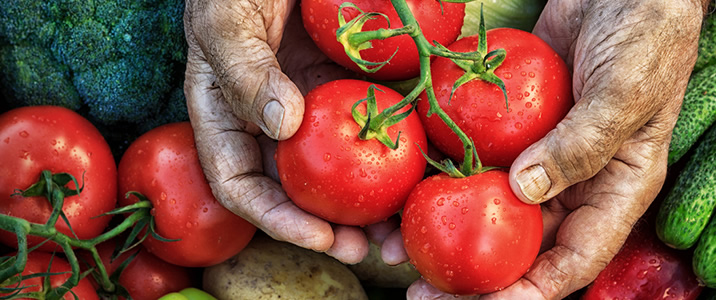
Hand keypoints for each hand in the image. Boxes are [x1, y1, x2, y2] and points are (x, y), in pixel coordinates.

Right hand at [183, 0, 388, 263]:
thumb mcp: (227, 20)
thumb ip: (242, 69)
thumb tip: (282, 125)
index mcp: (231, 117)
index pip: (242, 185)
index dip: (277, 220)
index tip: (320, 236)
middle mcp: (275, 124)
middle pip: (299, 192)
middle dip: (334, 229)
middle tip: (370, 249)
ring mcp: (319, 108)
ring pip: (344, 170)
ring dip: (373, 207)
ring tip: (402, 230)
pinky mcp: (356, 88)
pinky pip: (379, 127)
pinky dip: (401, 157)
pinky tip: (426, 174)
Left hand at [403, 0, 708, 297]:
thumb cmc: (646, 32)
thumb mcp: (627, 89)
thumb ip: (583, 144)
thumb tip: (522, 192)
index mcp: (614, 191)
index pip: (571, 261)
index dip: (528, 293)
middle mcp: (572, 183)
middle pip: (519, 246)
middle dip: (472, 277)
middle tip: (421, 291)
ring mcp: (536, 154)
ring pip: (487, 208)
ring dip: (444, 231)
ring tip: (395, 249)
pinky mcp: (508, 126)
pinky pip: (473, 157)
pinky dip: (440, 174)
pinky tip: (404, 186)